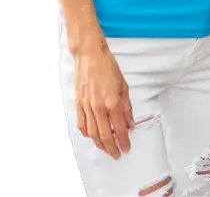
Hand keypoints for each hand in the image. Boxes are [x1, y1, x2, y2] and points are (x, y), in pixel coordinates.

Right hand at [73, 39, 133, 158]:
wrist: (90, 56)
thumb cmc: (108, 67)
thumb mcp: (124, 86)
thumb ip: (127, 107)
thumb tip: (130, 122)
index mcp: (113, 102)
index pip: (120, 129)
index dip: (124, 141)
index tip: (126, 147)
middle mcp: (99, 108)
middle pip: (105, 136)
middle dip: (112, 148)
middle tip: (117, 154)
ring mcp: (87, 107)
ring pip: (93, 134)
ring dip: (100, 144)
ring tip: (106, 149)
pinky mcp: (78, 105)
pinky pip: (82, 125)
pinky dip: (87, 134)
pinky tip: (92, 137)